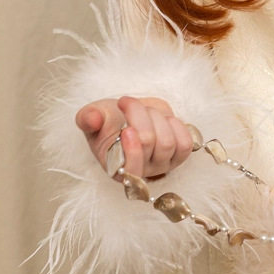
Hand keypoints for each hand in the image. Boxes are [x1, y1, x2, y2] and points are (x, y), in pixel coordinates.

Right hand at [75, 96, 194, 179]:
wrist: (129, 116)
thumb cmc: (108, 121)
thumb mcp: (92, 116)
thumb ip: (87, 118)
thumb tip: (92, 119)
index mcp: (117, 168)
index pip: (132, 171)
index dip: (133, 151)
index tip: (127, 129)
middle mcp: (142, 172)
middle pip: (150, 144)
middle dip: (139, 115)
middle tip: (126, 102)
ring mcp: (163, 165)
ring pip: (168, 142)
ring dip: (156, 116)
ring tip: (144, 109)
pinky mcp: (179, 155)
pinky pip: (186, 144)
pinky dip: (177, 126)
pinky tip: (164, 118)